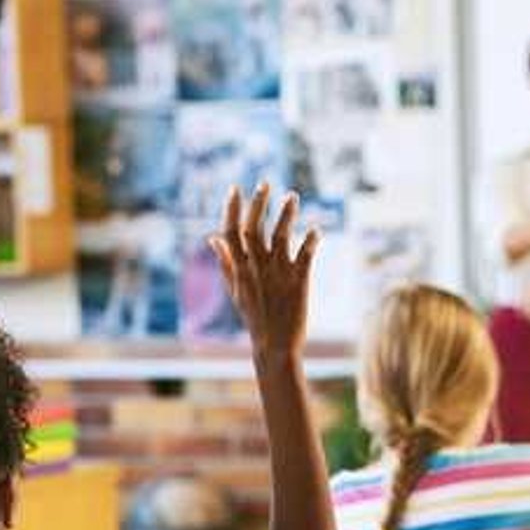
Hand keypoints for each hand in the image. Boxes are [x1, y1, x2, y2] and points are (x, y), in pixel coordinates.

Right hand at [208, 183, 318, 358]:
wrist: (275, 346)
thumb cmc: (254, 318)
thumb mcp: (235, 290)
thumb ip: (225, 262)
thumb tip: (213, 237)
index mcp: (240, 269)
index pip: (231, 232)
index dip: (232, 209)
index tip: (235, 188)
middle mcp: (257, 268)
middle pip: (254, 229)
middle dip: (258, 204)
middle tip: (265, 183)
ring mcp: (278, 274)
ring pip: (280, 237)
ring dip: (286, 215)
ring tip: (293, 196)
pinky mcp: (299, 281)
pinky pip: (305, 256)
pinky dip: (310, 241)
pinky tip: (316, 229)